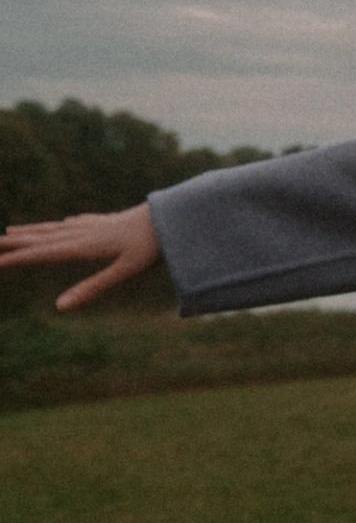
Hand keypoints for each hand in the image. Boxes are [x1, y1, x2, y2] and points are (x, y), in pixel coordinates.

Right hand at [0, 204, 161, 310]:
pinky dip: (60, 225)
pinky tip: (63, 223)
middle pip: (41, 239)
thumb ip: (91, 288)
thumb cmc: (151, 246)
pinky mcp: (108, 222)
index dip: (17, 259)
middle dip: (14, 243)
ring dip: (31, 231)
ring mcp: (95, 225)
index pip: (42, 254)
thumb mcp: (123, 271)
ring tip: (11, 231)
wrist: (173, 216)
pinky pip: (75, 223)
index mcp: (83, 246)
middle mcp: (83, 233)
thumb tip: (60, 307)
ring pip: (55, 229)